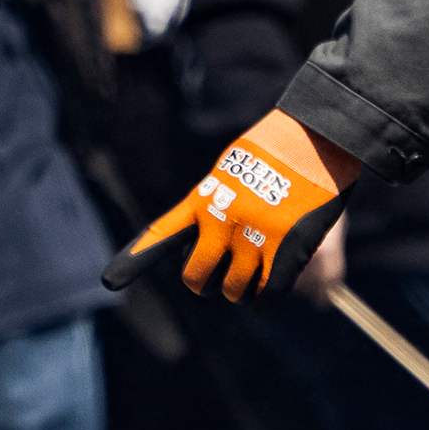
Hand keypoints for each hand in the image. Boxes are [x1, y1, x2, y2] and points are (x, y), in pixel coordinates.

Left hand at [119, 106, 362, 299]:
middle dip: (206, 284)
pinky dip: (266, 295)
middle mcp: (222, 222)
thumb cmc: (275, 148)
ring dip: (239, 290)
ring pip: (234, 291)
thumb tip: (211, 245)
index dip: (135, 260)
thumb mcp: (230, 168)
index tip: (110, 282)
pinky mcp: (287, 249)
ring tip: (249, 276)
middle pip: (198, 278)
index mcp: (204, 199)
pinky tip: (269, 284)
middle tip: (216, 282)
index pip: (163, 235)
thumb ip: (215, 205)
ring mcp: (254, 237)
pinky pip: (268, 294)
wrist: (318, 134)